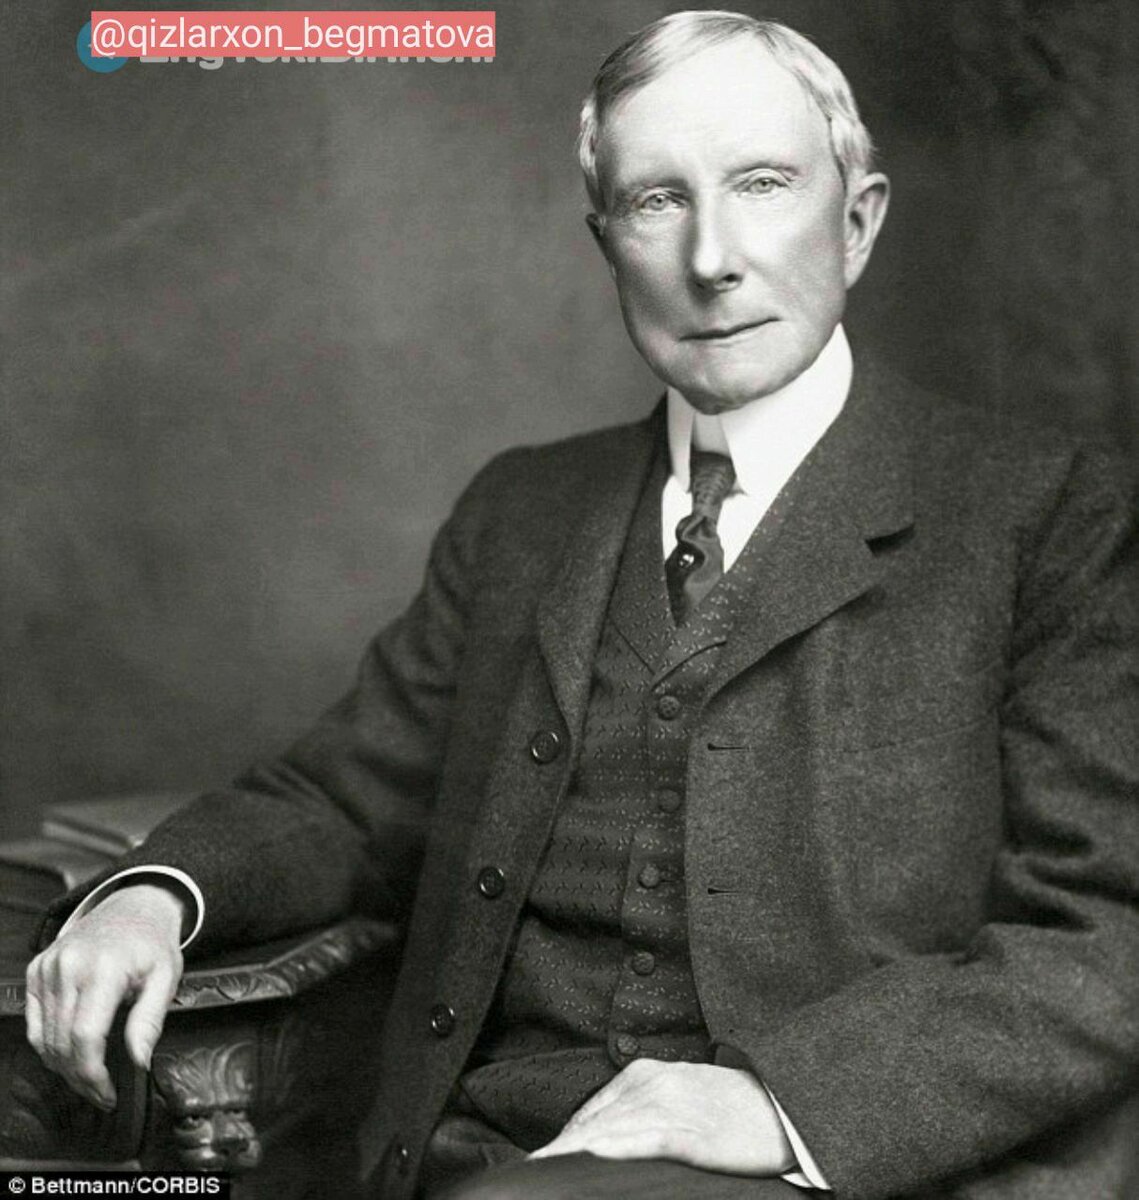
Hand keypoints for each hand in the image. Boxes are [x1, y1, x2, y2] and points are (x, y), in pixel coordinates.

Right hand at [25, 883, 184, 1109]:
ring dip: (63, 1067)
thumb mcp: (166, 977)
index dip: (93, 1073)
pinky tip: (69, 1055)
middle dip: (80, 1077)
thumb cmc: (151, 944)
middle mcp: (69, 966)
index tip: (108, 1093)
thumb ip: (150, 1020)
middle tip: (101, 1093)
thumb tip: (138, 1061)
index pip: (85, 1036)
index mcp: (104, 968)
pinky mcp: (36, 970)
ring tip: (88, 1078)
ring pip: (44, 1038)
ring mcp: (48, 967)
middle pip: (62, 1043)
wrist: (131, 908)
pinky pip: (35, 1023)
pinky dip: (48, 1046)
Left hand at [530, 1059, 793, 1175]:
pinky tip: (586, 1165)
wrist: (786, 1104)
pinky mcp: (688, 1132)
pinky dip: (609, 1155)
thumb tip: (599, 1147)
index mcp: (642, 1076)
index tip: (533, 1172)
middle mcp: (647, 1084)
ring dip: (571, 1158)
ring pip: (605, 1136)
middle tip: (528, 1181)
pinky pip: (639, 1144)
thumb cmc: (732, 1110)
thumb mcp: (679, 1100)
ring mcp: (667, 1106)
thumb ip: (639, 1115)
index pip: (586, 1119)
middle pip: (588, 1128)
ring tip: (543, 1179)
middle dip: (557, 1156)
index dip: (558, 1148)